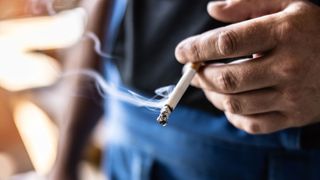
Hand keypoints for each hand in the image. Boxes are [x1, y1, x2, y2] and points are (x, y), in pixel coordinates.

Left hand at [175, 1, 319, 133]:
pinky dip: (232, 116)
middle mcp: (288, 67)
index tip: (181, 52)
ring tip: (205, 84)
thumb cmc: (313, 30)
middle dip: (199, 76)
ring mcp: (292, 96)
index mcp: (284, 33)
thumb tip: (212, 10)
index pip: (227, 43)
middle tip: (189, 71)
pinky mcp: (294, 117)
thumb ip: (248, 4)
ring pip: (236, 104)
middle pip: (228, 78)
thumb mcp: (287, 4)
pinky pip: (253, 124)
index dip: (197, 48)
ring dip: (211, 96)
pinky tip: (228, 103)